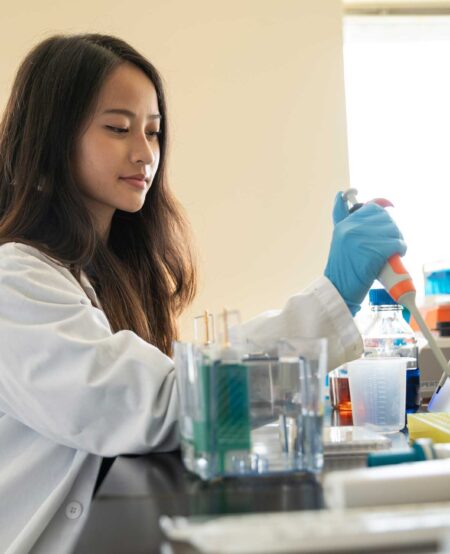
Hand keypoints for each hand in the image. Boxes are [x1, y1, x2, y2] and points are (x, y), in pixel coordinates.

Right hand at [324, 192, 406, 314]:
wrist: (339, 290)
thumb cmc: (341, 269)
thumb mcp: (338, 239)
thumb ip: (341, 218)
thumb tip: (340, 195)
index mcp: (344, 225)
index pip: (371, 208)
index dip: (382, 216)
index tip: (384, 225)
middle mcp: (352, 229)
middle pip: (385, 218)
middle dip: (391, 230)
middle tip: (390, 243)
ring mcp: (363, 239)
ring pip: (392, 230)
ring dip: (397, 240)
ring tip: (391, 251)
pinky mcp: (375, 251)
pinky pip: (397, 243)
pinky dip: (401, 249)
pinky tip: (396, 255)